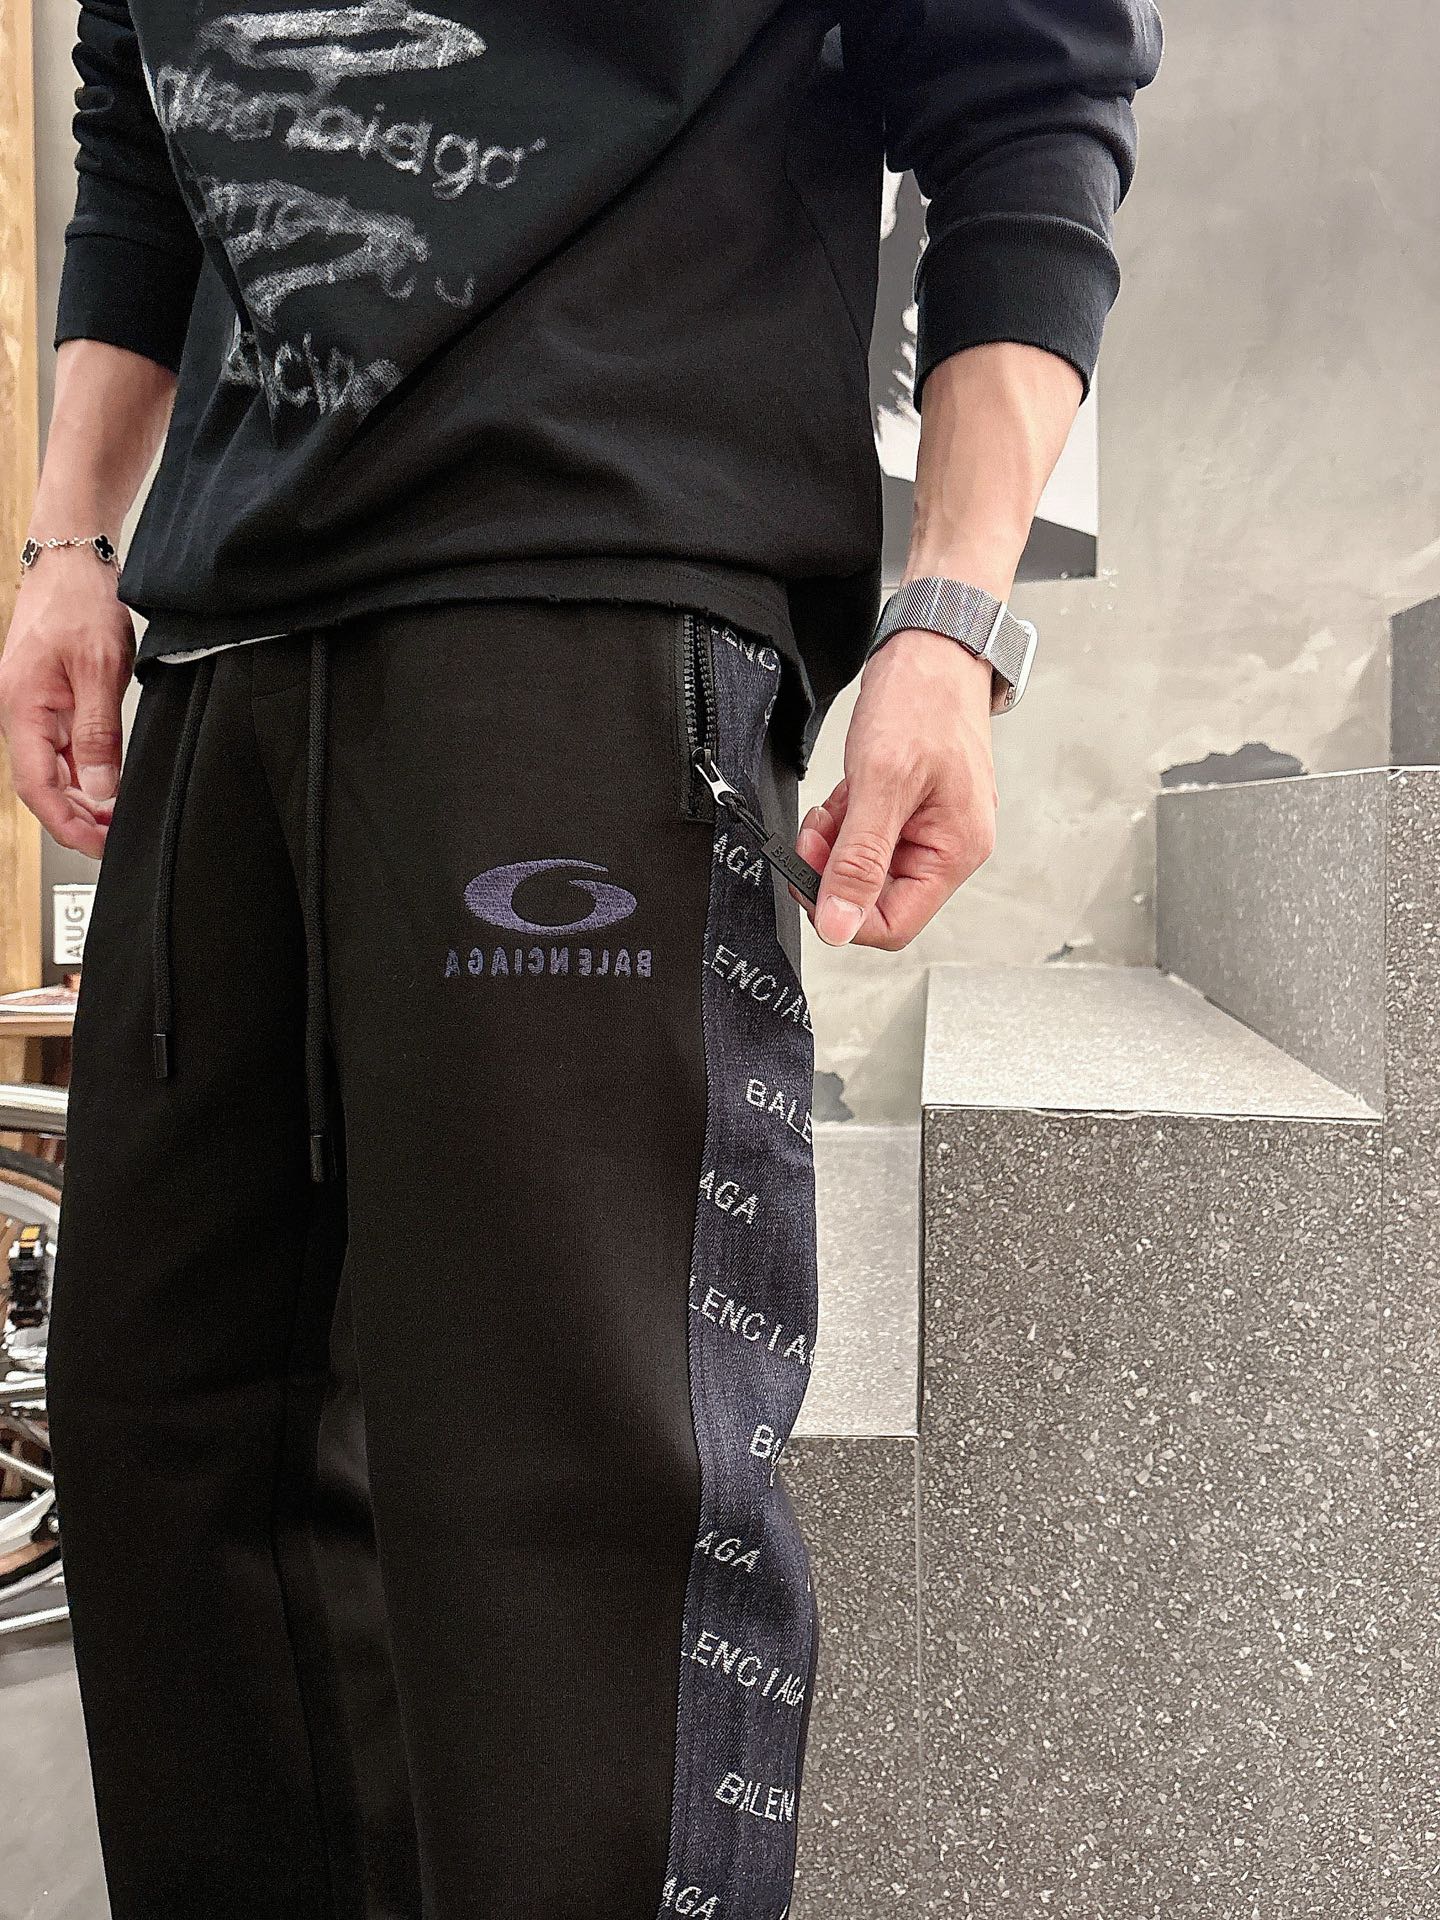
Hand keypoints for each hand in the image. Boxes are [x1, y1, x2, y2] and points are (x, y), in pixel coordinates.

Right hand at [0, 553, 135, 856]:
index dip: (66, 822)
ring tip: (116, 818)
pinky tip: (108, 785)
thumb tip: (102, 788)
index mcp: (20, 707)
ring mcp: (33, 707)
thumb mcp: (100, 670)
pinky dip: (84, 772)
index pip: (36, 785)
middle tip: (116, 837)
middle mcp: (19, 711)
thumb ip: (99, 734)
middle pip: (42, 784)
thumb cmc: (79, 601)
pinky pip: (62, 749)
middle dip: (78, 817)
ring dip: (83, 798)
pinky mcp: (49, 701)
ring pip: (53, 770)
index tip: (97, 844)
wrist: (72, 558)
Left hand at [797, 628, 997, 948]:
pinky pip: (870, 837)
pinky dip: (848, 821)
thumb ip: (859, 860)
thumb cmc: (922, 701)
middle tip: (816, 831)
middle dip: (836, 868)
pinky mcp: (914, 810)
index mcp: (956, 851)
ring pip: (868, 867)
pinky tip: (848, 791)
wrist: (934, 648)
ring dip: (839, 842)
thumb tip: (839, 925)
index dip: (843, 910)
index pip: (894, 924)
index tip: (808, 875)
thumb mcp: (881, 783)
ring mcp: (932, 828)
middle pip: (878, 897)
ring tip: (836, 802)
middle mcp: (950, 847)